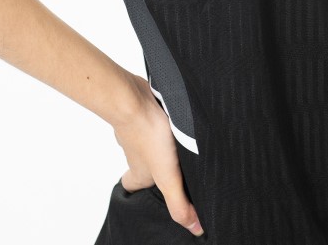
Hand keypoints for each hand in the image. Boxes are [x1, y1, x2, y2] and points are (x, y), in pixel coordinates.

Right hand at [112, 73, 204, 236]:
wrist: (134, 99)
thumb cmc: (148, 136)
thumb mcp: (168, 177)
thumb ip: (179, 203)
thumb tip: (194, 228)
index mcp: (139, 172)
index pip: (132, 186)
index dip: (141, 189)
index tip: (154, 190)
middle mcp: (136, 152)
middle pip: (143, 161)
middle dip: (157, 163)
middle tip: (176, 164)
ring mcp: (139, 129)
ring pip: (149, 138)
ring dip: (162, 139)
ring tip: (183, 139)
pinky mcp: (146, 110)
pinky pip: (154, 117)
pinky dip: (163, 118)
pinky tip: (178, 115)